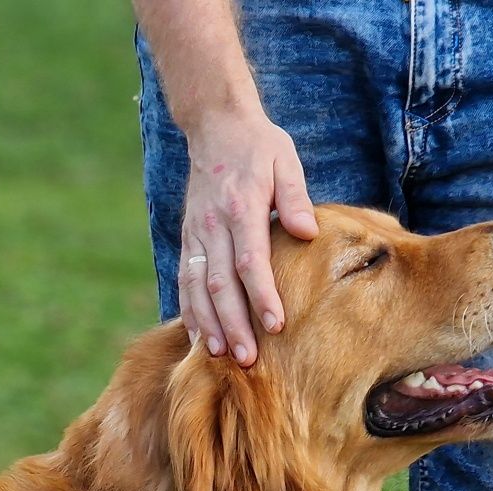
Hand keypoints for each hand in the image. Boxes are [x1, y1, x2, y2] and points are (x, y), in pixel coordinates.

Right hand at [177, 108, 317, 364]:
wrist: (215, 128)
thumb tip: (308, 232)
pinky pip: (185, 283)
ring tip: (221, 357)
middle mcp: (213, 225)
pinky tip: (200, 339)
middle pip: (220, 284)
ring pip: (197, 289)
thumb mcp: (285, 160)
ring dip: (208, 325)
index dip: (261, 296)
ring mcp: (195, 236)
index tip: (276, 325)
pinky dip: (190, 312)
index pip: (250, 260)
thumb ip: (295, 196)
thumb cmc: (259, 147)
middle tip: (248, 360)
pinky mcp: (187, 241)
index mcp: (241, 207)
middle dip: (234, 325)